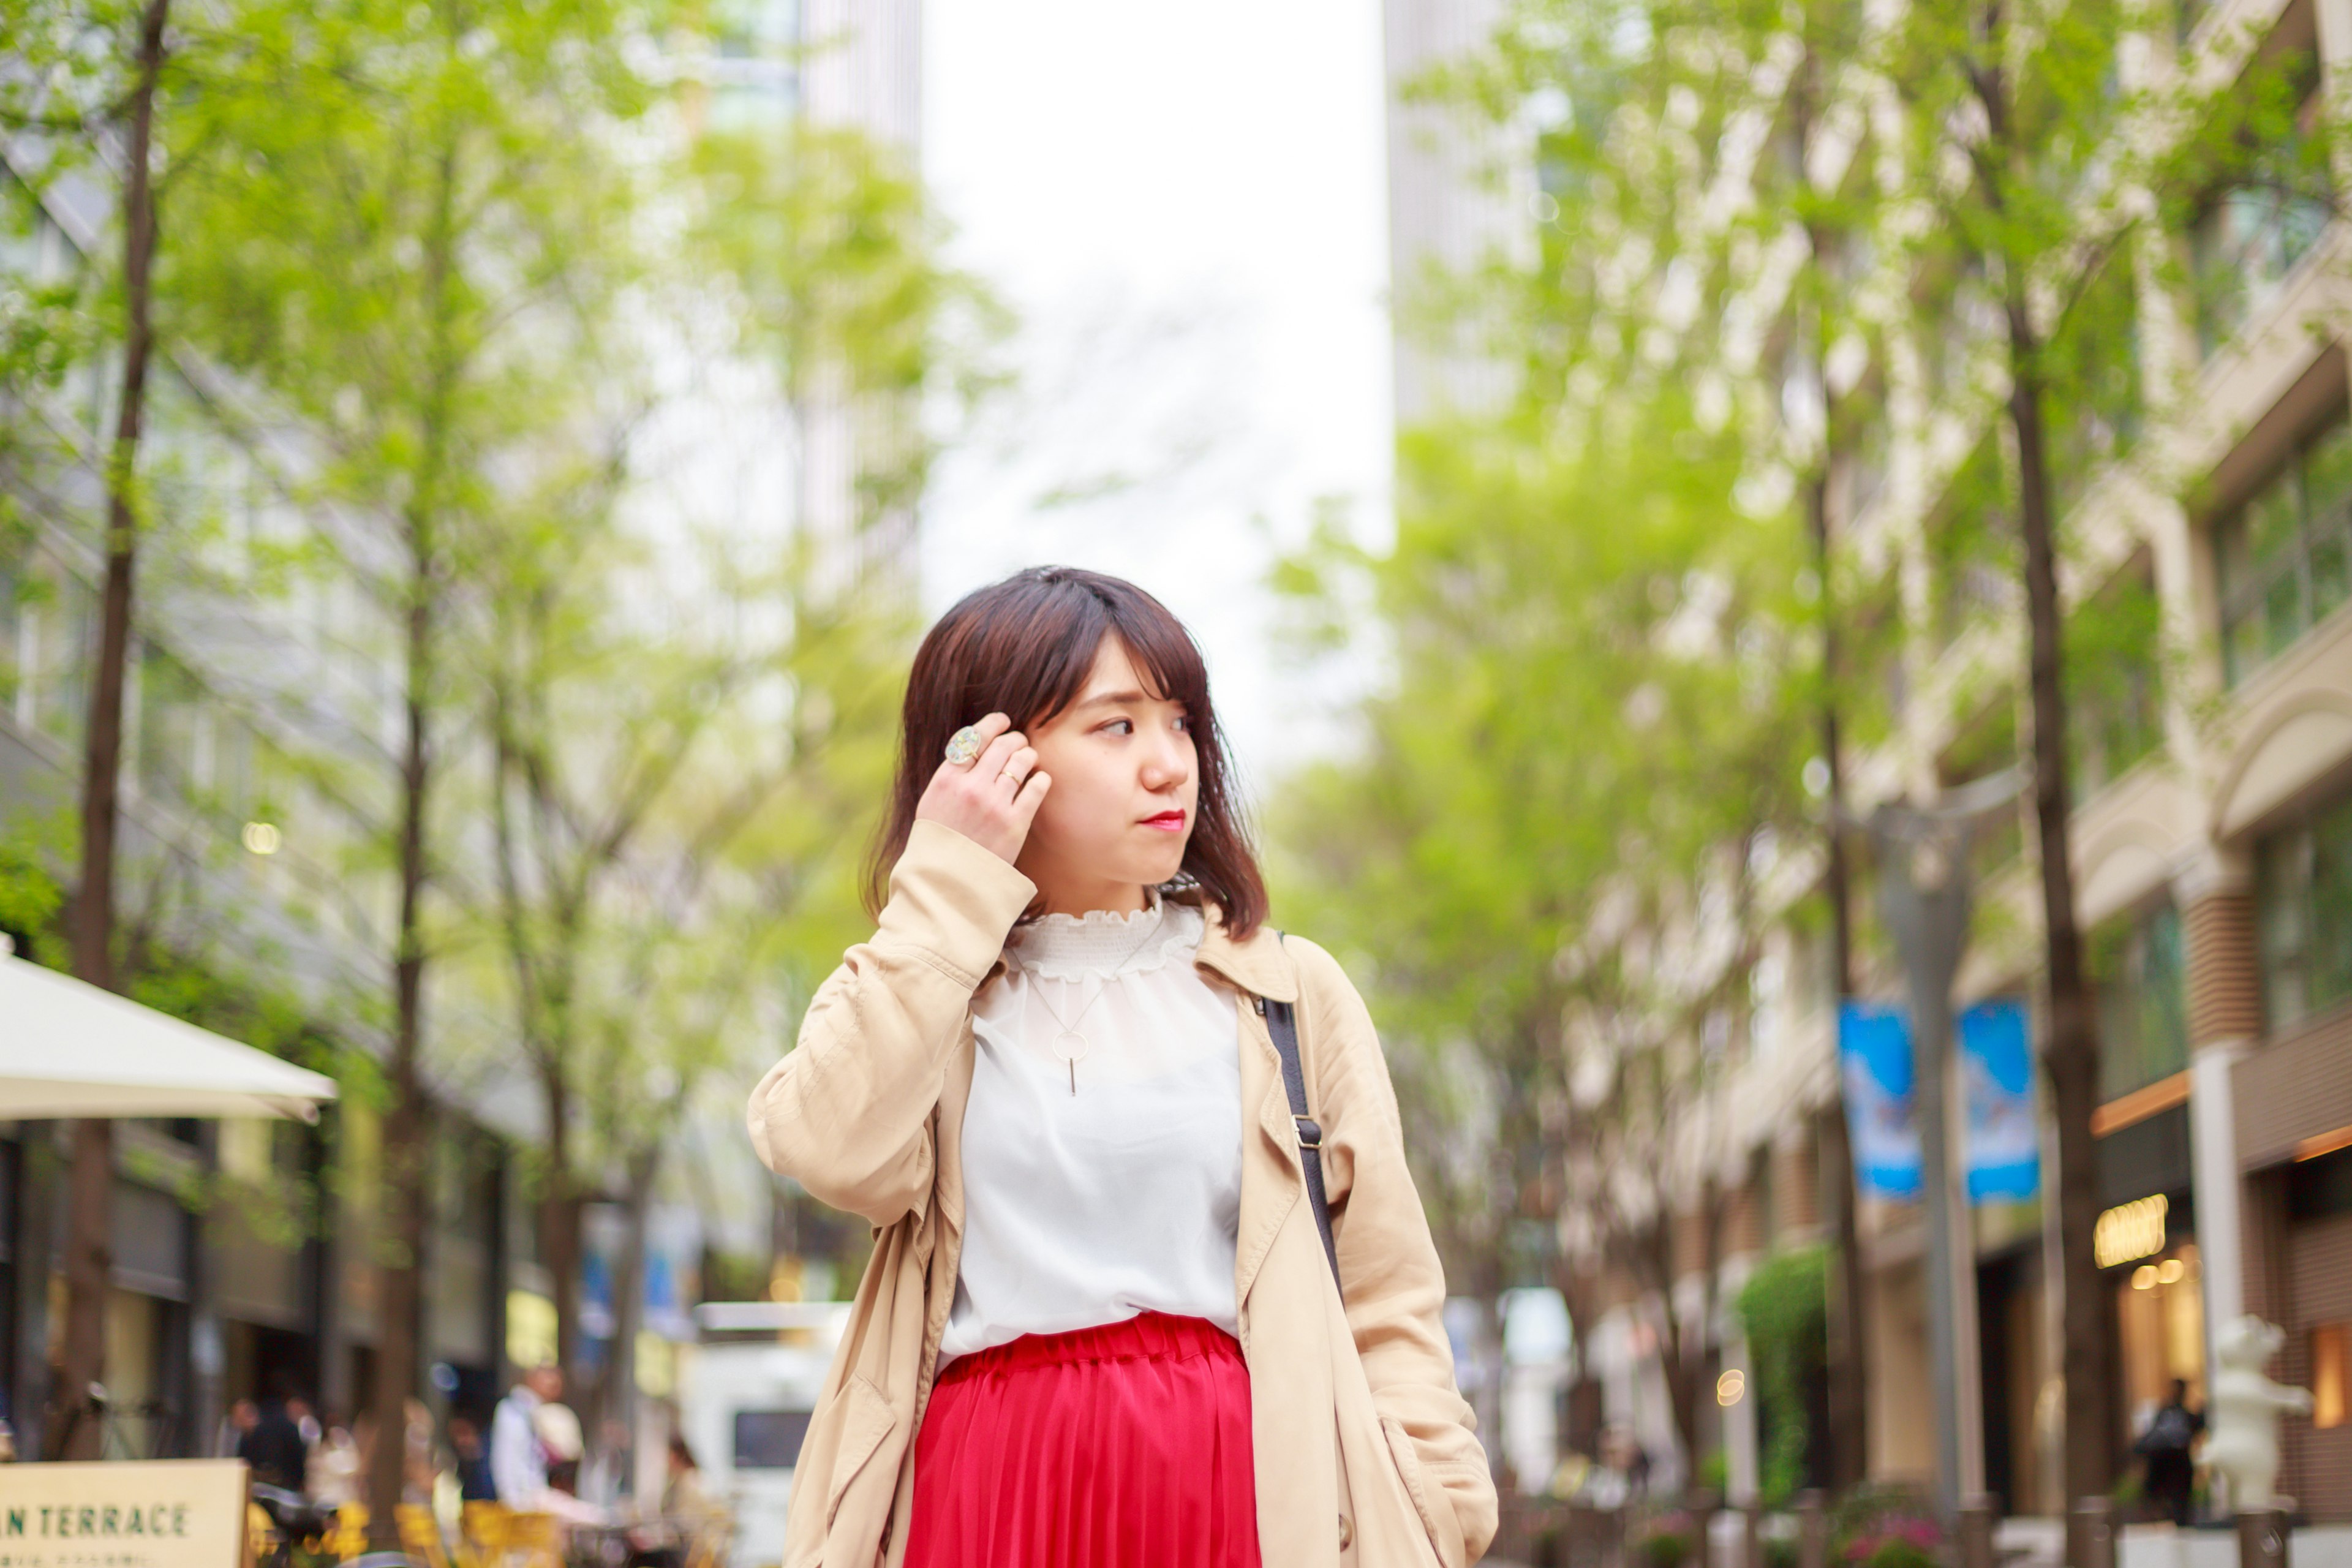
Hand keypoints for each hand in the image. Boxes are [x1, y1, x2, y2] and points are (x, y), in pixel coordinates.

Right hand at [915, 712, 1050, 865]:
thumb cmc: (939, 840)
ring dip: (1028, 755)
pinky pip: (1037, 786)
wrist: (947, 881)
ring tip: (1028, 759)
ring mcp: (995, 804)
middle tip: (1019, 742)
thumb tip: (974, 747)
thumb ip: (952, 775)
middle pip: (1002, 745)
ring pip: (1022, 760)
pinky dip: (1041, 778)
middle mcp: (972, 787)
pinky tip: (1039, 780)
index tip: (1003, 720)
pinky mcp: (1016, 822)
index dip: (993, 723)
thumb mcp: (933, 802)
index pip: (974, 737)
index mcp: (947, 779)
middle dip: (1014, 739)